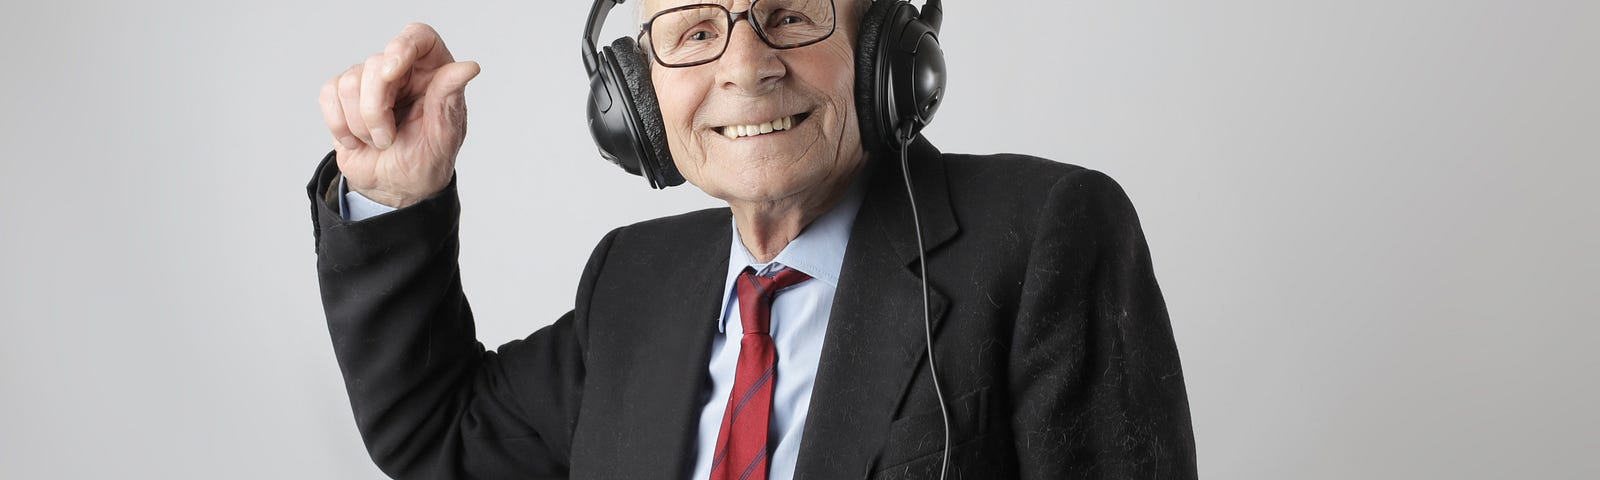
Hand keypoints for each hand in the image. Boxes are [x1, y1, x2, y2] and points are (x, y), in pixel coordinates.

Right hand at [319, 23, 480, 208]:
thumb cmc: (425, 162)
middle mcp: (403, 70)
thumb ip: (449, 99)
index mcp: (434, 74)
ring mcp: (370, 81)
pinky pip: (329, 94)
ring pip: (349, 81)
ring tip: (378, 142)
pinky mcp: (343, 95)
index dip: (402, 47)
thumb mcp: (443, 136)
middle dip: (376, 109)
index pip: (419, 37)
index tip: (392, 73)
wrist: (395, 188)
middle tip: (388, 139)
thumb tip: (469, 67)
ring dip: (360, 123)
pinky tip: (356, 140)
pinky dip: (339, 124)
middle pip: (376, 63)